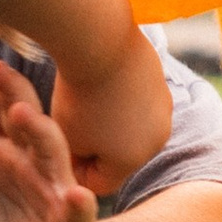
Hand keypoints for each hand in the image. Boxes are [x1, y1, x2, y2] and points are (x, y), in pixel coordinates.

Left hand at [45, 21, 168, 196]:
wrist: (101, 39)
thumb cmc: (76, 96)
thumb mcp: (66, 138)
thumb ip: (75, 159)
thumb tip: (80, 166)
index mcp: (133, 159)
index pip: (99, 182)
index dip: (74, 168)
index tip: (57, 148)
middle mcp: (158, 138)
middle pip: (117, 155)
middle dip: (93, 146)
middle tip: (68, 124)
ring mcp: (164, 107)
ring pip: (127, 126)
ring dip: (106, 121)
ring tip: (83, 101)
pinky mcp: (161, 80)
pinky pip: (135, 101)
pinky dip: (117, 96)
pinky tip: (99, 82)